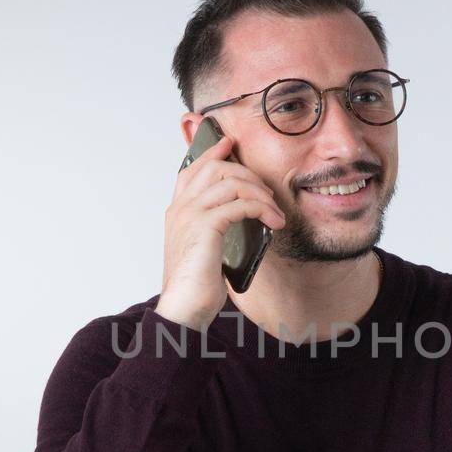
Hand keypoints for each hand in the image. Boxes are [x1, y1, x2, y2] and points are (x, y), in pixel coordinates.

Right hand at [155, 132, 285, 330]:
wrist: (183, 308)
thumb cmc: (196, 285)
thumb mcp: (205, 250)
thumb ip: (214, 229)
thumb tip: (242, 218)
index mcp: (177, 212)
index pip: (191, 169)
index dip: (211, 153)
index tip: (229, 143)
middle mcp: (181, 208)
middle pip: (215, 168)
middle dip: (247, 174)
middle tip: (267, 194)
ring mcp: (190, 215)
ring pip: (230, 181)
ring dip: (259, 193)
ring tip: (274, 212)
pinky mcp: (205, 226)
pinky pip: (239, 204)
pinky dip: (261, 209)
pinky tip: (273, 223)